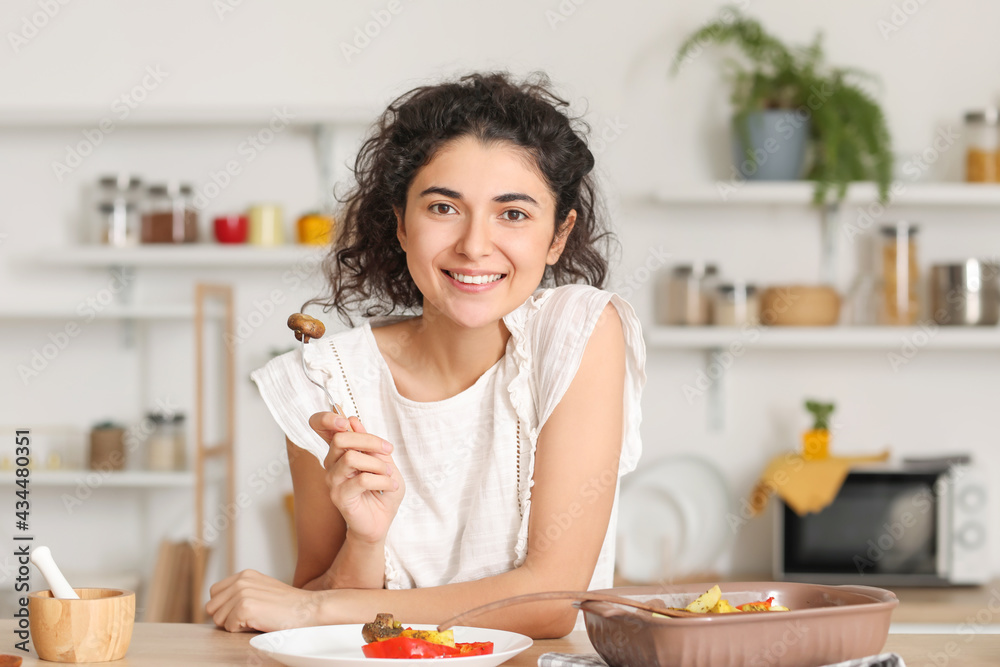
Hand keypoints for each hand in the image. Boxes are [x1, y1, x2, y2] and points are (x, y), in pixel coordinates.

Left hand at [206, 569, 320, 631]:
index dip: (224, 606)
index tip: (240, 612)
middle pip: (211, 606)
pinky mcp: (244, 607)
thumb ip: (242, 592)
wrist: (308, 610)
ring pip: (217, 618)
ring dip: (233, 624)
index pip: (214, 592)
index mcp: (244, 575)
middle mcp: (241, 580)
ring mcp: (242, 593)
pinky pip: (228, 627)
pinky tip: (258, 623)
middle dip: (225, 617)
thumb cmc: (288, 606)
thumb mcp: (262, 590)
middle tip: (247, 619)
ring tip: (254, 620)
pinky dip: (241, 630)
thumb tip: (219, 607)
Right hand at [309, 412, 405, 543]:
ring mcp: (332, 480)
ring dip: (378, 464)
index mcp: (340, 451)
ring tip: (389, 475)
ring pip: (351, 458)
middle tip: (388, 450)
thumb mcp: (384, 461)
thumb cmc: (382, 490)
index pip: (320, 427)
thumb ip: (370, 443)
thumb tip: (353, 420)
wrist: (382, 521)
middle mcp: (331, 463)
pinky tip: (390, 487)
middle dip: (369, 441)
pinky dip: (382, 481)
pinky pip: (362, 480)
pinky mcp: (339, 496)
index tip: (347, 420)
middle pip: (340, 439)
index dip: (327, 418)